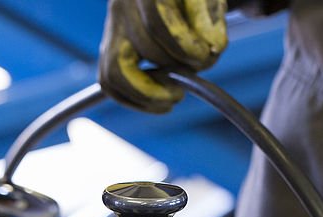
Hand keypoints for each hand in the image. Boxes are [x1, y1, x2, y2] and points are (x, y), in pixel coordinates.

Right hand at [99, 0, 227, 112]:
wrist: (171, 1)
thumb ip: (209, 16)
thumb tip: (213, 45)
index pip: (157, 22)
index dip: (183, 47)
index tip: (204, 57)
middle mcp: (121, 7)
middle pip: (144, 49)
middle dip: (177, 68)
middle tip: (198, 71)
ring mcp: (111, 31)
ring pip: (115, 73)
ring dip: (149, 94)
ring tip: (175, 95)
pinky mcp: (109, 51)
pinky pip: (110, 84)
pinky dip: (135, 100)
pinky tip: (161, 101)